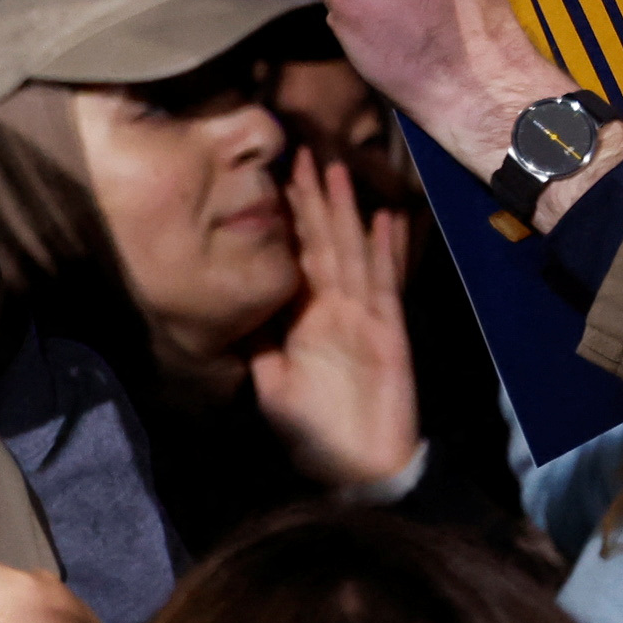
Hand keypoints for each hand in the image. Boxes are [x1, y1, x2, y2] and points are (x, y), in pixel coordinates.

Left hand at [248, 155, 417, 487]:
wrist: (358, 468)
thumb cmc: (314, 431)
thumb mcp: (271, 385)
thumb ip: (259, 346)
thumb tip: (232, 312)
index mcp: (304, 318)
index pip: (295, 258)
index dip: (287, 221)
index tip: (275, 180)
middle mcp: (334, 308)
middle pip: (323, 242)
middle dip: (314, 200)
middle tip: (303, 154)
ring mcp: (364, 316)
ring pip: (352, 252)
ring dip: (346, 212)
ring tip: (338, 170)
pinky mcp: (389, 330)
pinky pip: (386, 284)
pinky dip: (388, 252)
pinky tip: (389, 220)